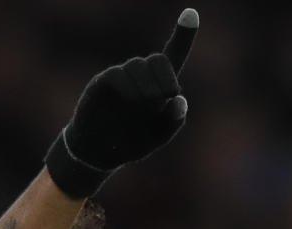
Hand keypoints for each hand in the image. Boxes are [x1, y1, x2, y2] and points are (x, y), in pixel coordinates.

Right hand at [45, 8, 198, 197]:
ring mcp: (123, 77)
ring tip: (143, 105)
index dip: (183, 35)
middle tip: (167, 95)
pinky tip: (130, 100)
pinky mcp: (105, 81)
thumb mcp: (157, 138)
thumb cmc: (131, 143)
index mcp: (160, 88)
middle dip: (165, 77)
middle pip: (159, 61)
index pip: (174, 56)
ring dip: (147, 87)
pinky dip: (128, 87)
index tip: (192, 13)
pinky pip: (119, 75)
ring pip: (139, 67)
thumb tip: (181, 100)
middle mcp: (143, 77)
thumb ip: (173, 122)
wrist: (99, 152)